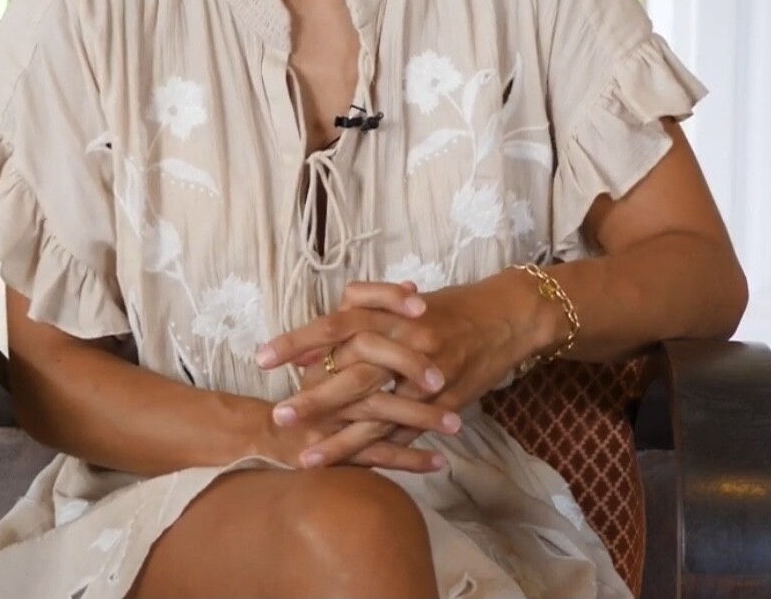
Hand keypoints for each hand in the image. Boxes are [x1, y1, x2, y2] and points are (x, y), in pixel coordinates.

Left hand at [262, 271, 545, 459]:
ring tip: (306, 456)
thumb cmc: (450, 308)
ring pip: (376, 409)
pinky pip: (407, 430)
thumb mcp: (404, 304)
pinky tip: (356, 466)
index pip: (335, 325)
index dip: (299, 342)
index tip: (264, 358)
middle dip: (313, 396)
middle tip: (278, 415)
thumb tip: (319, 342)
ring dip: (339, 435)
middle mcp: (404, 341)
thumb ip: (364, 317)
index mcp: (389, 314)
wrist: (506, 317)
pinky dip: (380, 449)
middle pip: (350, 370)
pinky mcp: (443, 403)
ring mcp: (425, 375)